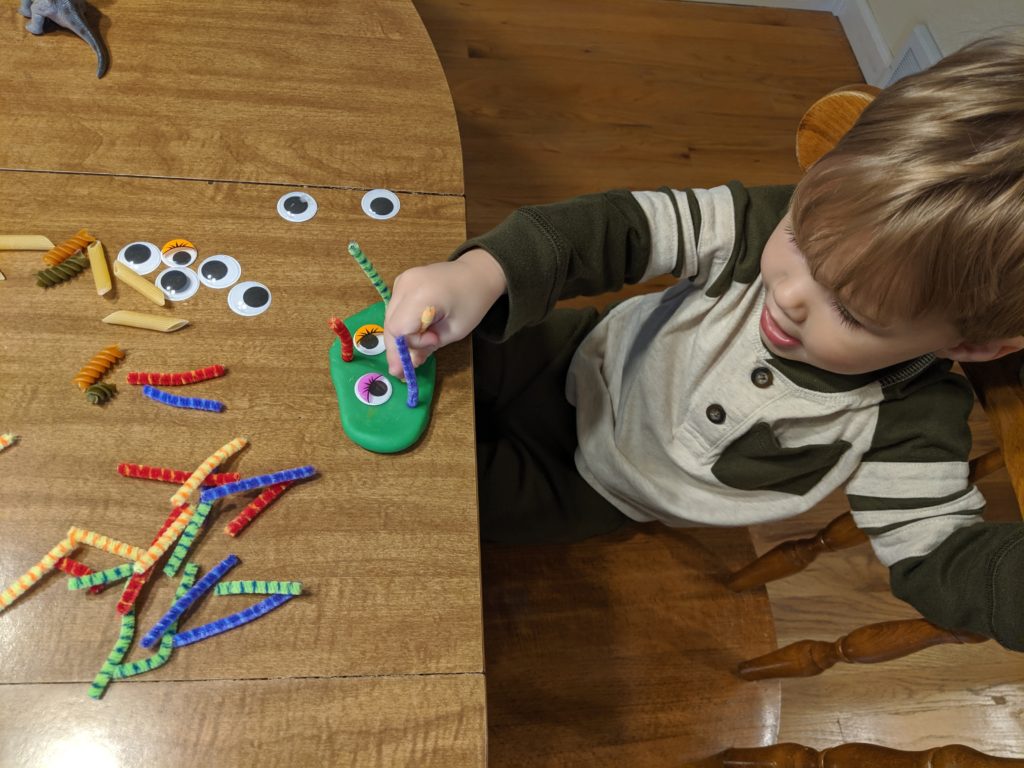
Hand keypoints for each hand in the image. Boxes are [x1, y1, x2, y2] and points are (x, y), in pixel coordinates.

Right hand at [383, 248, 506, 377]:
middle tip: (404, 370)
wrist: (477, 273)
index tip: (425, 352)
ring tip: (413, 352)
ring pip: (389, 317)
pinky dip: (401, 323)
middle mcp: (405, 284)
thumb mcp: (454, 330)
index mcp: (421, 295)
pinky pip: (395, 309)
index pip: (398, 328)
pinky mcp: (402, 281)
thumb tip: (408, 364)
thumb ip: (428, 347)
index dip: (406, 346)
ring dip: (398, 337)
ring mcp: (402, 280)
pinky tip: (414, 332)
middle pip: (390, 323)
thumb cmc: (471, 303)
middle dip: (396, 348)